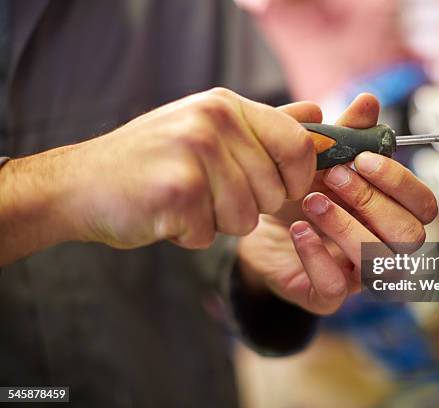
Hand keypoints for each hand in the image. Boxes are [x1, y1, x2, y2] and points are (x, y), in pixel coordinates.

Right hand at [0, 88, 317, 263]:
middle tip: (207, 195)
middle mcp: (214, 121)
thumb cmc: (153, 162)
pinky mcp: (177, 189)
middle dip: (248, 208)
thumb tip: (318, 114)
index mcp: (227, 106)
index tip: (281, 191)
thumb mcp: (210, 130)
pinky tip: (165, 215)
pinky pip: (209, 234)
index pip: (298, 145)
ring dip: (217, 224)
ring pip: (246, 218)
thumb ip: (265, 126)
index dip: (298, 178)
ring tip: (185, 203)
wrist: (80, 184)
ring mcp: (194, 152)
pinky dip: (189, 235)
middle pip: (274, 191)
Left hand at [237, 94, 437, 314]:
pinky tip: (298, 230)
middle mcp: (382, 246)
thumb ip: (344, 133)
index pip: (425, 206)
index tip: (363, 159)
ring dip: (347, 227)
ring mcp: (356, 275)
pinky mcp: (323, 295)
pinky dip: (317, 255)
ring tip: (310, 200)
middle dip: (372, 203)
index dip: (400, 183)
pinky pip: (336, 287)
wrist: (252, 221)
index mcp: (389, 212)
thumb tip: (368, 101)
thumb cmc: (293, 189)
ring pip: (380, 264)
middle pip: (411, 237)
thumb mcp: (316, 156)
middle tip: (333, 177)